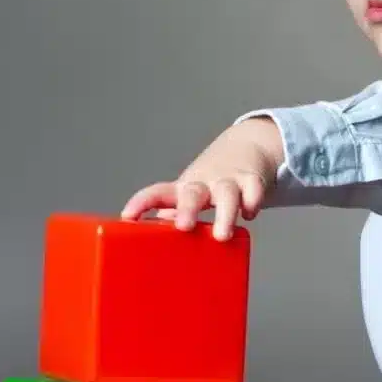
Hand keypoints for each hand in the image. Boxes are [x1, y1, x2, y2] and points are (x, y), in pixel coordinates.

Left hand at [120, 117, 284, 240]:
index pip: (158, 193)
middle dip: (187, 209)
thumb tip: (156, 226)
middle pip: (193, 194)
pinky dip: (252, 201)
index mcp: (184, 190)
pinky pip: (253, 189)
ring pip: (227, 193)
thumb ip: (175, 211)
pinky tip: (249, 214)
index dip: (141, 203)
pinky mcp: (252, 180)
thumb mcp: (190, 193)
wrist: (246, 145)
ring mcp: (228, 181)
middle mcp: (204, 184)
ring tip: (222, 235)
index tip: (128, 216)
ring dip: (224, 214)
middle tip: (184, 226)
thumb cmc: (212, 179)